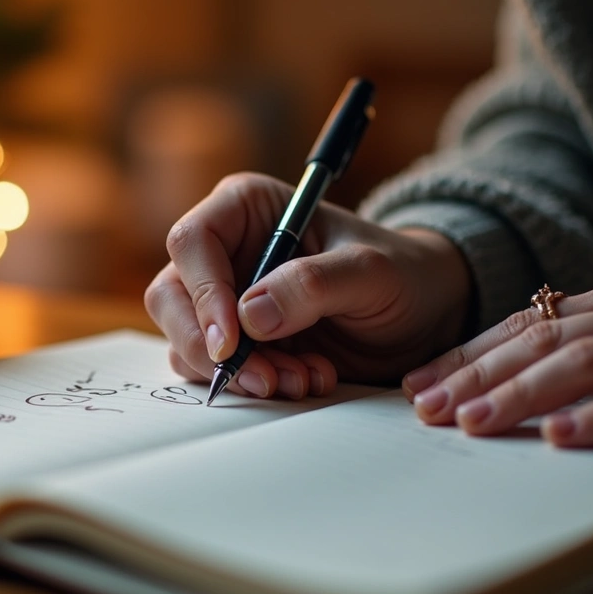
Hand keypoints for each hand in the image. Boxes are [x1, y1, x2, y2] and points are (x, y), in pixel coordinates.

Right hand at [144, 172, 471, 398]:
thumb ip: (314, 285)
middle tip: (263, 379)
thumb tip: (249, 315)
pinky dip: (251, 385)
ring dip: (237, 373)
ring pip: (186, 339)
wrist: (421, 315)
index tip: (233, 341)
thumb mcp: (371, 273)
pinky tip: (303, 379)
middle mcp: (224, 251)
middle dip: (211, 346)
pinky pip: (213, 369)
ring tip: (302, 379)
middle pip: (171, 296)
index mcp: (246, 208)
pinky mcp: (235, 341)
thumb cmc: (400, 274)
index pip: (193, 242)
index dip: (203, 292)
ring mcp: (223, 299)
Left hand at [404, 267, 592, 445]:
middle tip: (427, 406)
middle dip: (477, 375)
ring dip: (520, 394)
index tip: (422, 381)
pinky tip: (559, 436)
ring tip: (472, 422)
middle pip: (545, 340)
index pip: (531, 321)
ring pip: (585, 362)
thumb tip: (511, 370)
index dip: (471, 353)